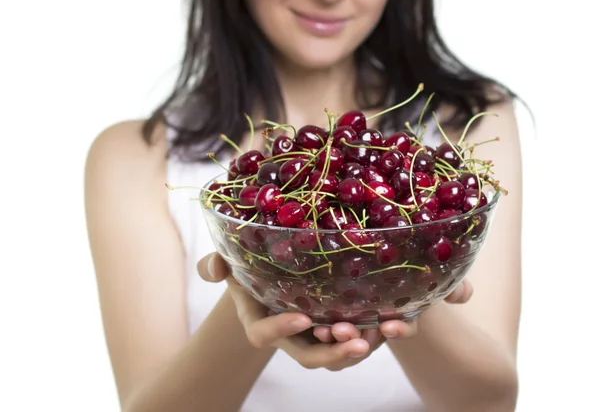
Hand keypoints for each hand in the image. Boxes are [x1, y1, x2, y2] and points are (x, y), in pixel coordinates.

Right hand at [197, 252, 382, 370]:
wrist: (271, 278)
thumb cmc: (249, 269)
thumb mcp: (231, 263)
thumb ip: (216, 264)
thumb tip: (214, 266)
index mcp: (260, 321)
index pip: (264, 334)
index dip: (281, 330)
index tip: (302, 317)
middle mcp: (289, 336)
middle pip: (310, 356)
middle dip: (332, 353)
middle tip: (355, 341)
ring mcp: (313, 336)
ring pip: (335, 355)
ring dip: (356, 349)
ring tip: (377, 334)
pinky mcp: (334, 328)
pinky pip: (352, 341)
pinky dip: (371, 336)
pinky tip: (389, 321)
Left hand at [312, 279, 473, 343]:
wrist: (368, 260)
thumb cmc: (402, 268)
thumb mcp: (422, 271)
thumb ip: (448, 283)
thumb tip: (466, 295)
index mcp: (398, 315)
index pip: (404, 327)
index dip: (400, 330)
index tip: (390, 326)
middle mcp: (374, 323)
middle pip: (368, 339)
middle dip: (356, 339)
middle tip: (342, 330)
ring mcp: (352, 321)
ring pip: (342, 341)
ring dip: (334, 338)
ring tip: (325, 329)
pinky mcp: (328, 313)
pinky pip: (321, 331)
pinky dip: (316, 327)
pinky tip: (306, 320)